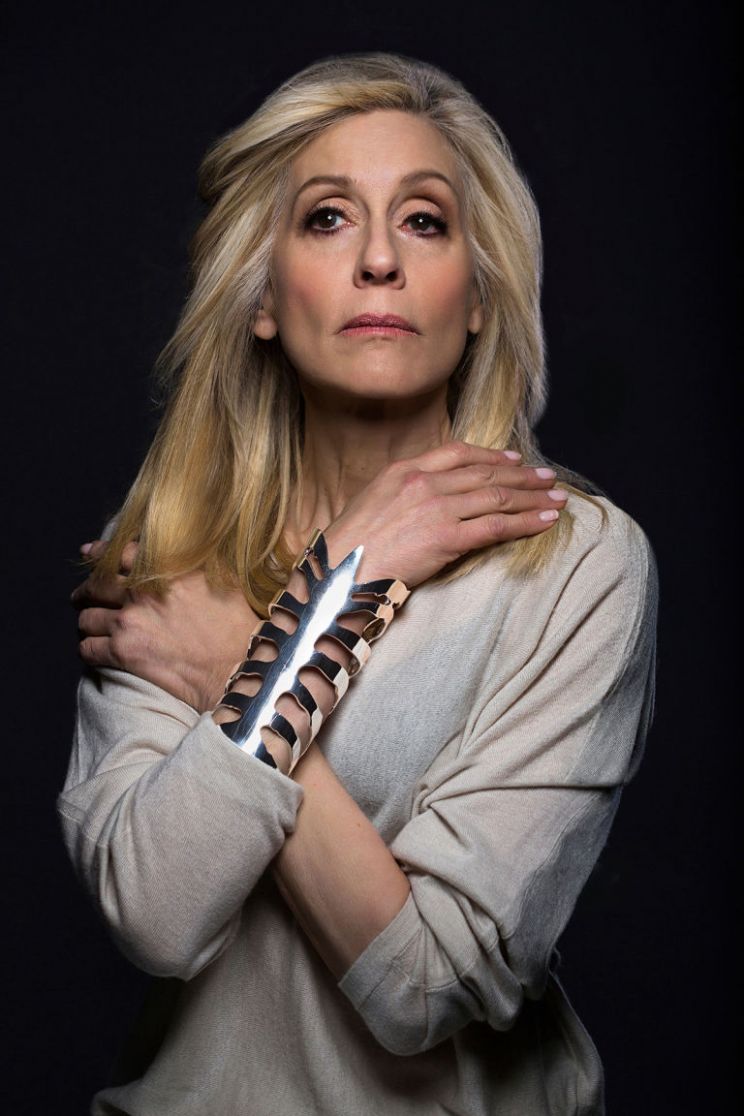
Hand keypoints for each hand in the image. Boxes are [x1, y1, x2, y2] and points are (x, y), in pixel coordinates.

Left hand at [73, 541, 259, 711]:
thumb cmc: (239, 626)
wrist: (239, 667)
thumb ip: (198, 564)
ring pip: (87, 618)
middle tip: (82, 598)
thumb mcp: (225, 579)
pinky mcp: (123, 652)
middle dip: (85, 592)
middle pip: (95, 586)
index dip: (100, 553)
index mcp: (166, 568)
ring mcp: (130, 621)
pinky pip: (88, 648)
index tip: (89, 552)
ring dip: (88, 623)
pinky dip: (88, 649)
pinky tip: (97, 652)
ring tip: (92, 629)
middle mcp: (142, 591)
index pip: (119, 552)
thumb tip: (190, 553)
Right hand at [324, 440, 566, 586]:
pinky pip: (496, 526)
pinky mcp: (447, 538)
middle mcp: (424, 482)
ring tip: (556, 498)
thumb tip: (427, 497)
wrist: (338, 572)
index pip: (458, 453)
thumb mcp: (371, 501)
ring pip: (497, 497)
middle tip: (548, 478)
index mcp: (404, 469)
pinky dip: (526, 522)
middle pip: (485, 473)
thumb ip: (402, 492)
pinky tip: (546, 521)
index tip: (513, 461)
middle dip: (522, 476)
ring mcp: (437, 509)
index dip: (491, 456)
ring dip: (532, 497)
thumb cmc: (349, 546)